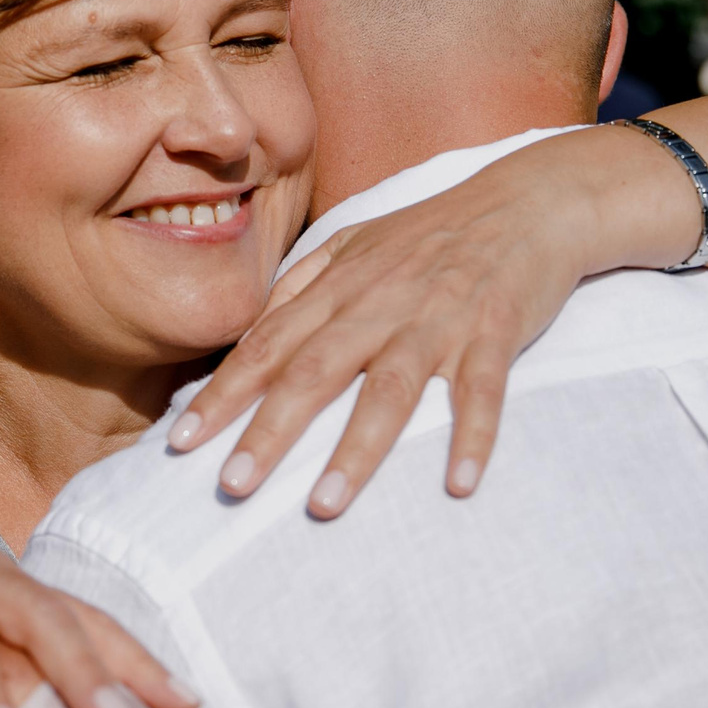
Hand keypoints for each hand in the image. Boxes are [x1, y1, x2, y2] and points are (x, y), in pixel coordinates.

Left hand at [168, 138, 618, 516]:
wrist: (526, 202)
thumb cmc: (432, 234)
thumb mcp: (356, 244)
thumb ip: (301, 288)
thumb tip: (249, 339)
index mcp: (339, 284)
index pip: (267, 343)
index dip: (223, 393)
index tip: (180, 442)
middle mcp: (380, 301)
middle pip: (314, 371)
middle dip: (268, 431)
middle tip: (230, 487)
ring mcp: (438, 317)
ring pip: (389, 388)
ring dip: (355, 449)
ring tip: (322, 505)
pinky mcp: (495, 329)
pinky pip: (482, 390)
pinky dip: (472, 436)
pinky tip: (459, 484)